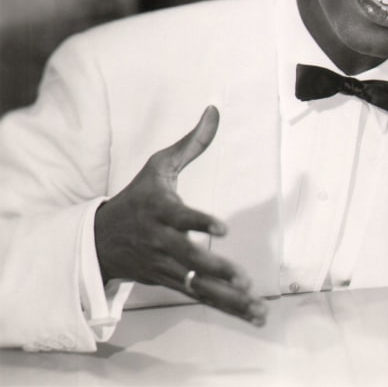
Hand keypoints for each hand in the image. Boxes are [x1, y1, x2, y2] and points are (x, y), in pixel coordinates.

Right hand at [94, 106, 266, 325]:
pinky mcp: (171, 282)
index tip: (222, 228)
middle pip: (189, 258)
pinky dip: (226, 305)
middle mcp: (162, 242)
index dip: (200, 223)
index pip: (181, 218)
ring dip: (226, 295)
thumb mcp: (159, 167)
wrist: (99, 239)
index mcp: (160, 212)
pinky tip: (252, 313)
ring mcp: (166, 266)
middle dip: (214, 269)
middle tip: (240, 276)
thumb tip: (214, 110)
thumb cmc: (138, 197)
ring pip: (197, 284)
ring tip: (252, 300)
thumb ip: (191, 143)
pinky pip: (201, 296)